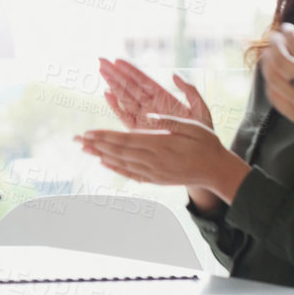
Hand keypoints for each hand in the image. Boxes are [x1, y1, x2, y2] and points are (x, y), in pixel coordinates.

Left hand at [76, 116, 250, 201]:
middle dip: (96, 145)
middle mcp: (154, 161)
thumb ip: (168, 121)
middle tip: (77, 139)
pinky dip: (115, 168)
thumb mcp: (192, 126)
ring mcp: (154, 172)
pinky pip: (131, 174)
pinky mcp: (156, 178)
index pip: (125, 140)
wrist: (217, 171)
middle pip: (118, 152)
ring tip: (85, 149)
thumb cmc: (206, 144)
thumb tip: (147, 116)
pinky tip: (104, 163)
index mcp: (161, 145)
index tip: (88, 132)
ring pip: (122, 163)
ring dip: (101, 155)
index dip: (105, 136)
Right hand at [99, 59, 213, 130]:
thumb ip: (190, 92)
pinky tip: (107, 94)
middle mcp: (151, 107)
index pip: (144, 80)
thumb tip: (175, 75)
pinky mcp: (139, 131)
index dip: (131, 70)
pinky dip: (116, 106)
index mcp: (164, 99)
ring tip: (101, 71)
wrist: (200, 157)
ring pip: (125, 98)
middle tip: (101, 60)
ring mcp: (144, 118)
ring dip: (112, 85)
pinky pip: (125, 116)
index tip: (118, 59)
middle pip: (130, 87)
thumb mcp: (201, 111)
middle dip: (116, 73)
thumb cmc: (203, 135)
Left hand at [262, 17, 293, 160]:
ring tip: (269, 52)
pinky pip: (276, 99)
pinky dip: (269, 84)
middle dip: (275, 44)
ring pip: (274, 79)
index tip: (288, 27)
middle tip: (275, 37)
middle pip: (282, 61)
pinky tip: (272, 74)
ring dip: (267, 62)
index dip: (289, 33)